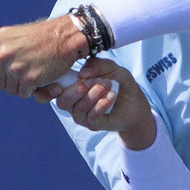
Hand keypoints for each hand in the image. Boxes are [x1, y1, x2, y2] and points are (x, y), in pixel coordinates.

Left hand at [0, 15, 86, 96]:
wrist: (64, 37)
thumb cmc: (40, 37)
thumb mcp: (12, 35)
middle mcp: (3, 55)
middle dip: (8, 81)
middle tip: (22, 69)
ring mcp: (15, 68)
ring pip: (11, 90)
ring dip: (21, 85)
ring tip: (32, 69)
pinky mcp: (29, 79)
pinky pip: (25, 94)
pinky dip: (33, 89)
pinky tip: (40, 75)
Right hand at [36, 57, 155, 148]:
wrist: (135, 103)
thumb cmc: (119, 84)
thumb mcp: (111, 68)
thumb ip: (97, 64)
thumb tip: (83, 73)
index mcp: (72, 88)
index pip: (54, 89)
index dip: (53, 86)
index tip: (67, 78)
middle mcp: (74, 103)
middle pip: (62, 101)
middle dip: (78, 89)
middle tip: (96, 81)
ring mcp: (83, 116)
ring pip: (78, 108)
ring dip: (93, 95)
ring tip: (108, 86)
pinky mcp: (94, 124)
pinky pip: (92, 116)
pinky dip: (102, 104)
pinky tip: (111, 96)